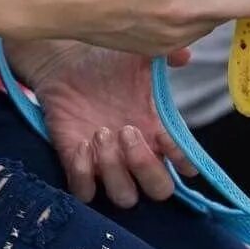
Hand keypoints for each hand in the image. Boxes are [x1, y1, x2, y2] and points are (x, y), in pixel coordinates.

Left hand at [19, 40, 197, 207]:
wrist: (65, 65)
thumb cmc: (106, 62)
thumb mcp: (139, 55)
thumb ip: (165, 53)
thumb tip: (185, 56)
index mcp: (156, 130)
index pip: (182, 162)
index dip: (182, 159)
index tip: (166, 139)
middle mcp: (136, 153)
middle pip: (159, 189)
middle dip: (146, 167)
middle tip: (127, 131)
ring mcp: (107, 164)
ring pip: (124, 195)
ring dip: (113, 168)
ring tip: (100, 132)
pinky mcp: (77, 166)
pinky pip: (85, 192)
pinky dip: (84, 174)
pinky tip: (81, 144)